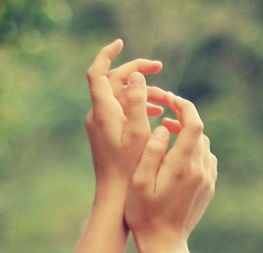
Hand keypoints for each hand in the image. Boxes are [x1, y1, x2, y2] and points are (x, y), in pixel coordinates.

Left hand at [84, 39, 166, 198]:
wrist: (114, 199)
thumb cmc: (129, 170)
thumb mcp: (139, 134)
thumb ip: (138, 102)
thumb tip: (138, 76)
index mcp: (103, 112)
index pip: (97, 72)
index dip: (107, 54)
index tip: (122, 43)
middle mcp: (97, 116)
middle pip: (113, 82)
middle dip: (137, 74)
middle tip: (160, 69)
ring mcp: (100, 126)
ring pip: (120, 98)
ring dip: (142, 93)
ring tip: (165, 99)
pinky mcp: (106, 136)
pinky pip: (121, 112)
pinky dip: (138, 108)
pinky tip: (156, 114)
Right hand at [125, 93, 217, 249]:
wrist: (164, 244)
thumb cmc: (144, 214)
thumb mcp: (139, 183)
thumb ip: (150, 152)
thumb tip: (164, 130)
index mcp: (182, 166)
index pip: (193, 123)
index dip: (183, 106)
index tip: (170, 99)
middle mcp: (200, 170)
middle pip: (199, 131)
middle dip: (183, 118)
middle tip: (163, 117)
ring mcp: (207, 180)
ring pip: (203, 144)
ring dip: (188, 134)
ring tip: (167, 134)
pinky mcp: (208, 188)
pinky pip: (206, 159)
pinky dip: (194, 150)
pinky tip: (178, 155)